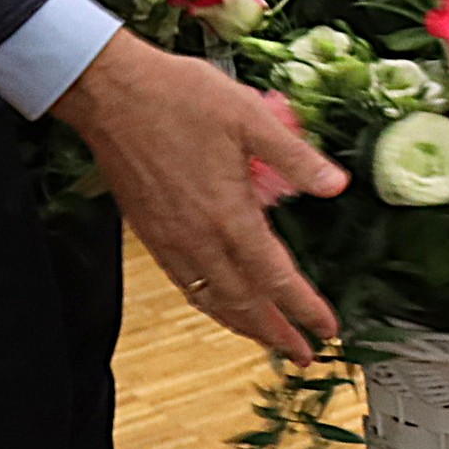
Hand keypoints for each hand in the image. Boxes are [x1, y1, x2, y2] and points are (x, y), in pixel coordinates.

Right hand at [55, 33, 344, 358]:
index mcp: (229, 215)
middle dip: (277, 333)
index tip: (328, 329)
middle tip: (305, 355)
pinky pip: (185, 283)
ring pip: (212, 300)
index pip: (276, 278)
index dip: (305, 308)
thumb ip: (296, 157)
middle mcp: (197, 238)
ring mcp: (170, 240)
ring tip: (267, 340)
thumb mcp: (250, 117)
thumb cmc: (178, 97)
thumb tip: (337, 186)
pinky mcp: (149, 232)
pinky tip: (219, 302)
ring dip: (243, 326)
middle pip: (244, 303)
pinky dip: (210, 304)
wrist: (111, 93)